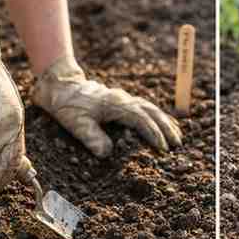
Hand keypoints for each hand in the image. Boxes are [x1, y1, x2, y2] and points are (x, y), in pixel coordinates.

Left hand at [32, 55, 182, 157]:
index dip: (154, 134)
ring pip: (151, 108)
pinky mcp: (122, 100)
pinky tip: (162, 123)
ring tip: (177, 135)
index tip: (163, 148)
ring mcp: (124, 98)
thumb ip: (92, 137)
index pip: (141, 119)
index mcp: (116, 105)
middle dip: (166, 128)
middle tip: (177, 144)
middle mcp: (124, 99)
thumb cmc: (67, 105)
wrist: (60, 85)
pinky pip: (145, 107)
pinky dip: (157, 115)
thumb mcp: (75, 123)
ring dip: (165, 121)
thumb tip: (107, 154)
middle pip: (152, 112)